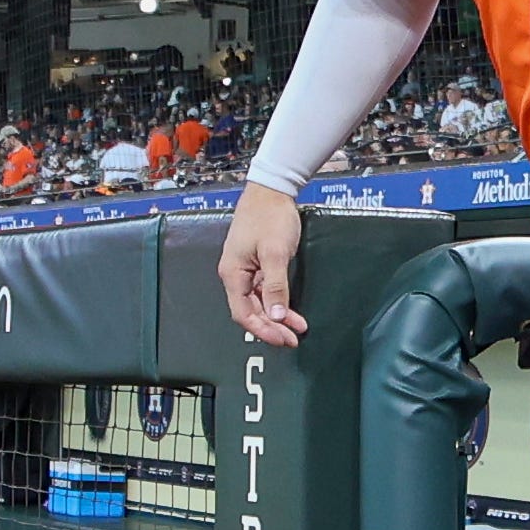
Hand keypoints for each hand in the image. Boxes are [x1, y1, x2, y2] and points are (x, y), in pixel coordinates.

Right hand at [218, 185, 307, 347]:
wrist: (272, 190)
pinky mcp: (256, 264)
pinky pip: (264, 291)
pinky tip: (291, 311)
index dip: (262, 330)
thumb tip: (275, 316)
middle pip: (250, 311)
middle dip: (271, 327)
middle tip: (293, 339)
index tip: (283, 339)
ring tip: (297, 329)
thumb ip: (275, 286)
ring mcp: (245, 270)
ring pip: (258, 302)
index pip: (244, 313)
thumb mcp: (275, 253)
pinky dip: (277, 302)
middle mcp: (235, 274)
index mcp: (233, 273)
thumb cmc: (270, 217)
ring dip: (276, 317)